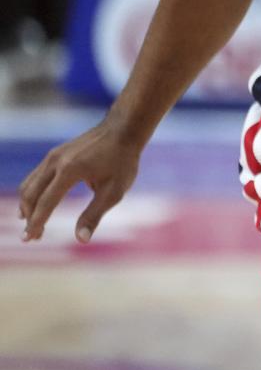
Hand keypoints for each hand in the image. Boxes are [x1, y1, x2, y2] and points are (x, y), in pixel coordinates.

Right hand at [18, 120, 141, 242]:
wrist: (124, 130)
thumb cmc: (122, 161)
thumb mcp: (114, 191)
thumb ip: (94, 215)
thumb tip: (81, 240)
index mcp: (69, 171)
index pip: (46, 203)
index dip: (36, 223)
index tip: (31, 239)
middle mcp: (55, 162)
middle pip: (31, 194)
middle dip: (29, 217)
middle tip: (32, 236)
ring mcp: (53, 155)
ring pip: (30, 184)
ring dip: (28, 205)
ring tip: (30, 222)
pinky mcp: (56, 153)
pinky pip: (36, 175)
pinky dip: (32, 192)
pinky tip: (36, 202)